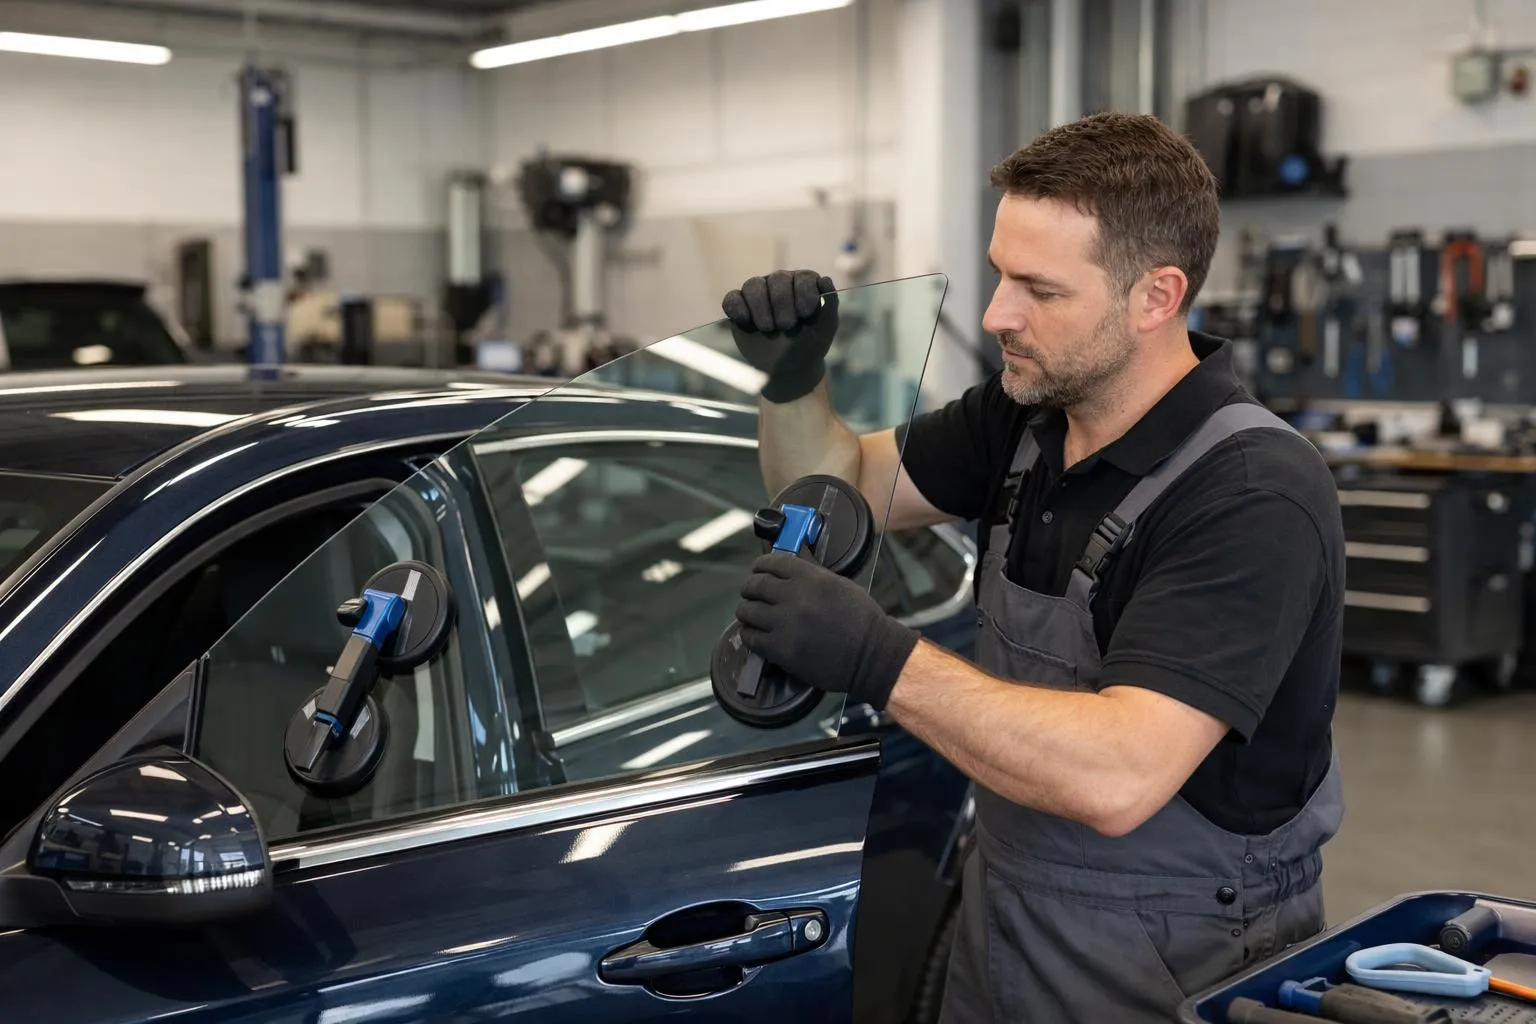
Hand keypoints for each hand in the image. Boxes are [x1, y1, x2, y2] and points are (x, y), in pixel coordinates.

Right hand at [722, 270, 839, 403]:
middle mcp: (780, 284)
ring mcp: (758, 294)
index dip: (803, 294)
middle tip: (786, 326)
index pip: (802, 277)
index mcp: (803, 284)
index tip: (805, 315)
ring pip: (753, 285)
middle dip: (782, 303)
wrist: (789, 370)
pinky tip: (744, 322)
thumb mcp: (825, 329)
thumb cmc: (810, 346)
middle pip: (777, 279)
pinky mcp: (739, 308)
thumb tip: (825, 280)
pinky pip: (732, 299)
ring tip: (768, 328)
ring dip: (760, 307)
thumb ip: (831, 305)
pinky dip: (736, 308)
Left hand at [735, 552, 918, 710]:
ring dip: (746, 610)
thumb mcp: (839, 584)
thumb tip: (791, 563)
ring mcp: (785, 624)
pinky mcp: (781, 650)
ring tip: (750, 613)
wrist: (871, 656)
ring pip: (748, 611)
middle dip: (749, 587)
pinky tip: (754, 633)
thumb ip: (812, 573)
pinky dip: (749, 634)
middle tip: (750, 592)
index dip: (761, 565)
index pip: (772, 562)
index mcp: (810, 578)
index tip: (758, 569)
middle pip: (755, 585)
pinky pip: (751, 637)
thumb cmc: (861, 620)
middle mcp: (794, 597)